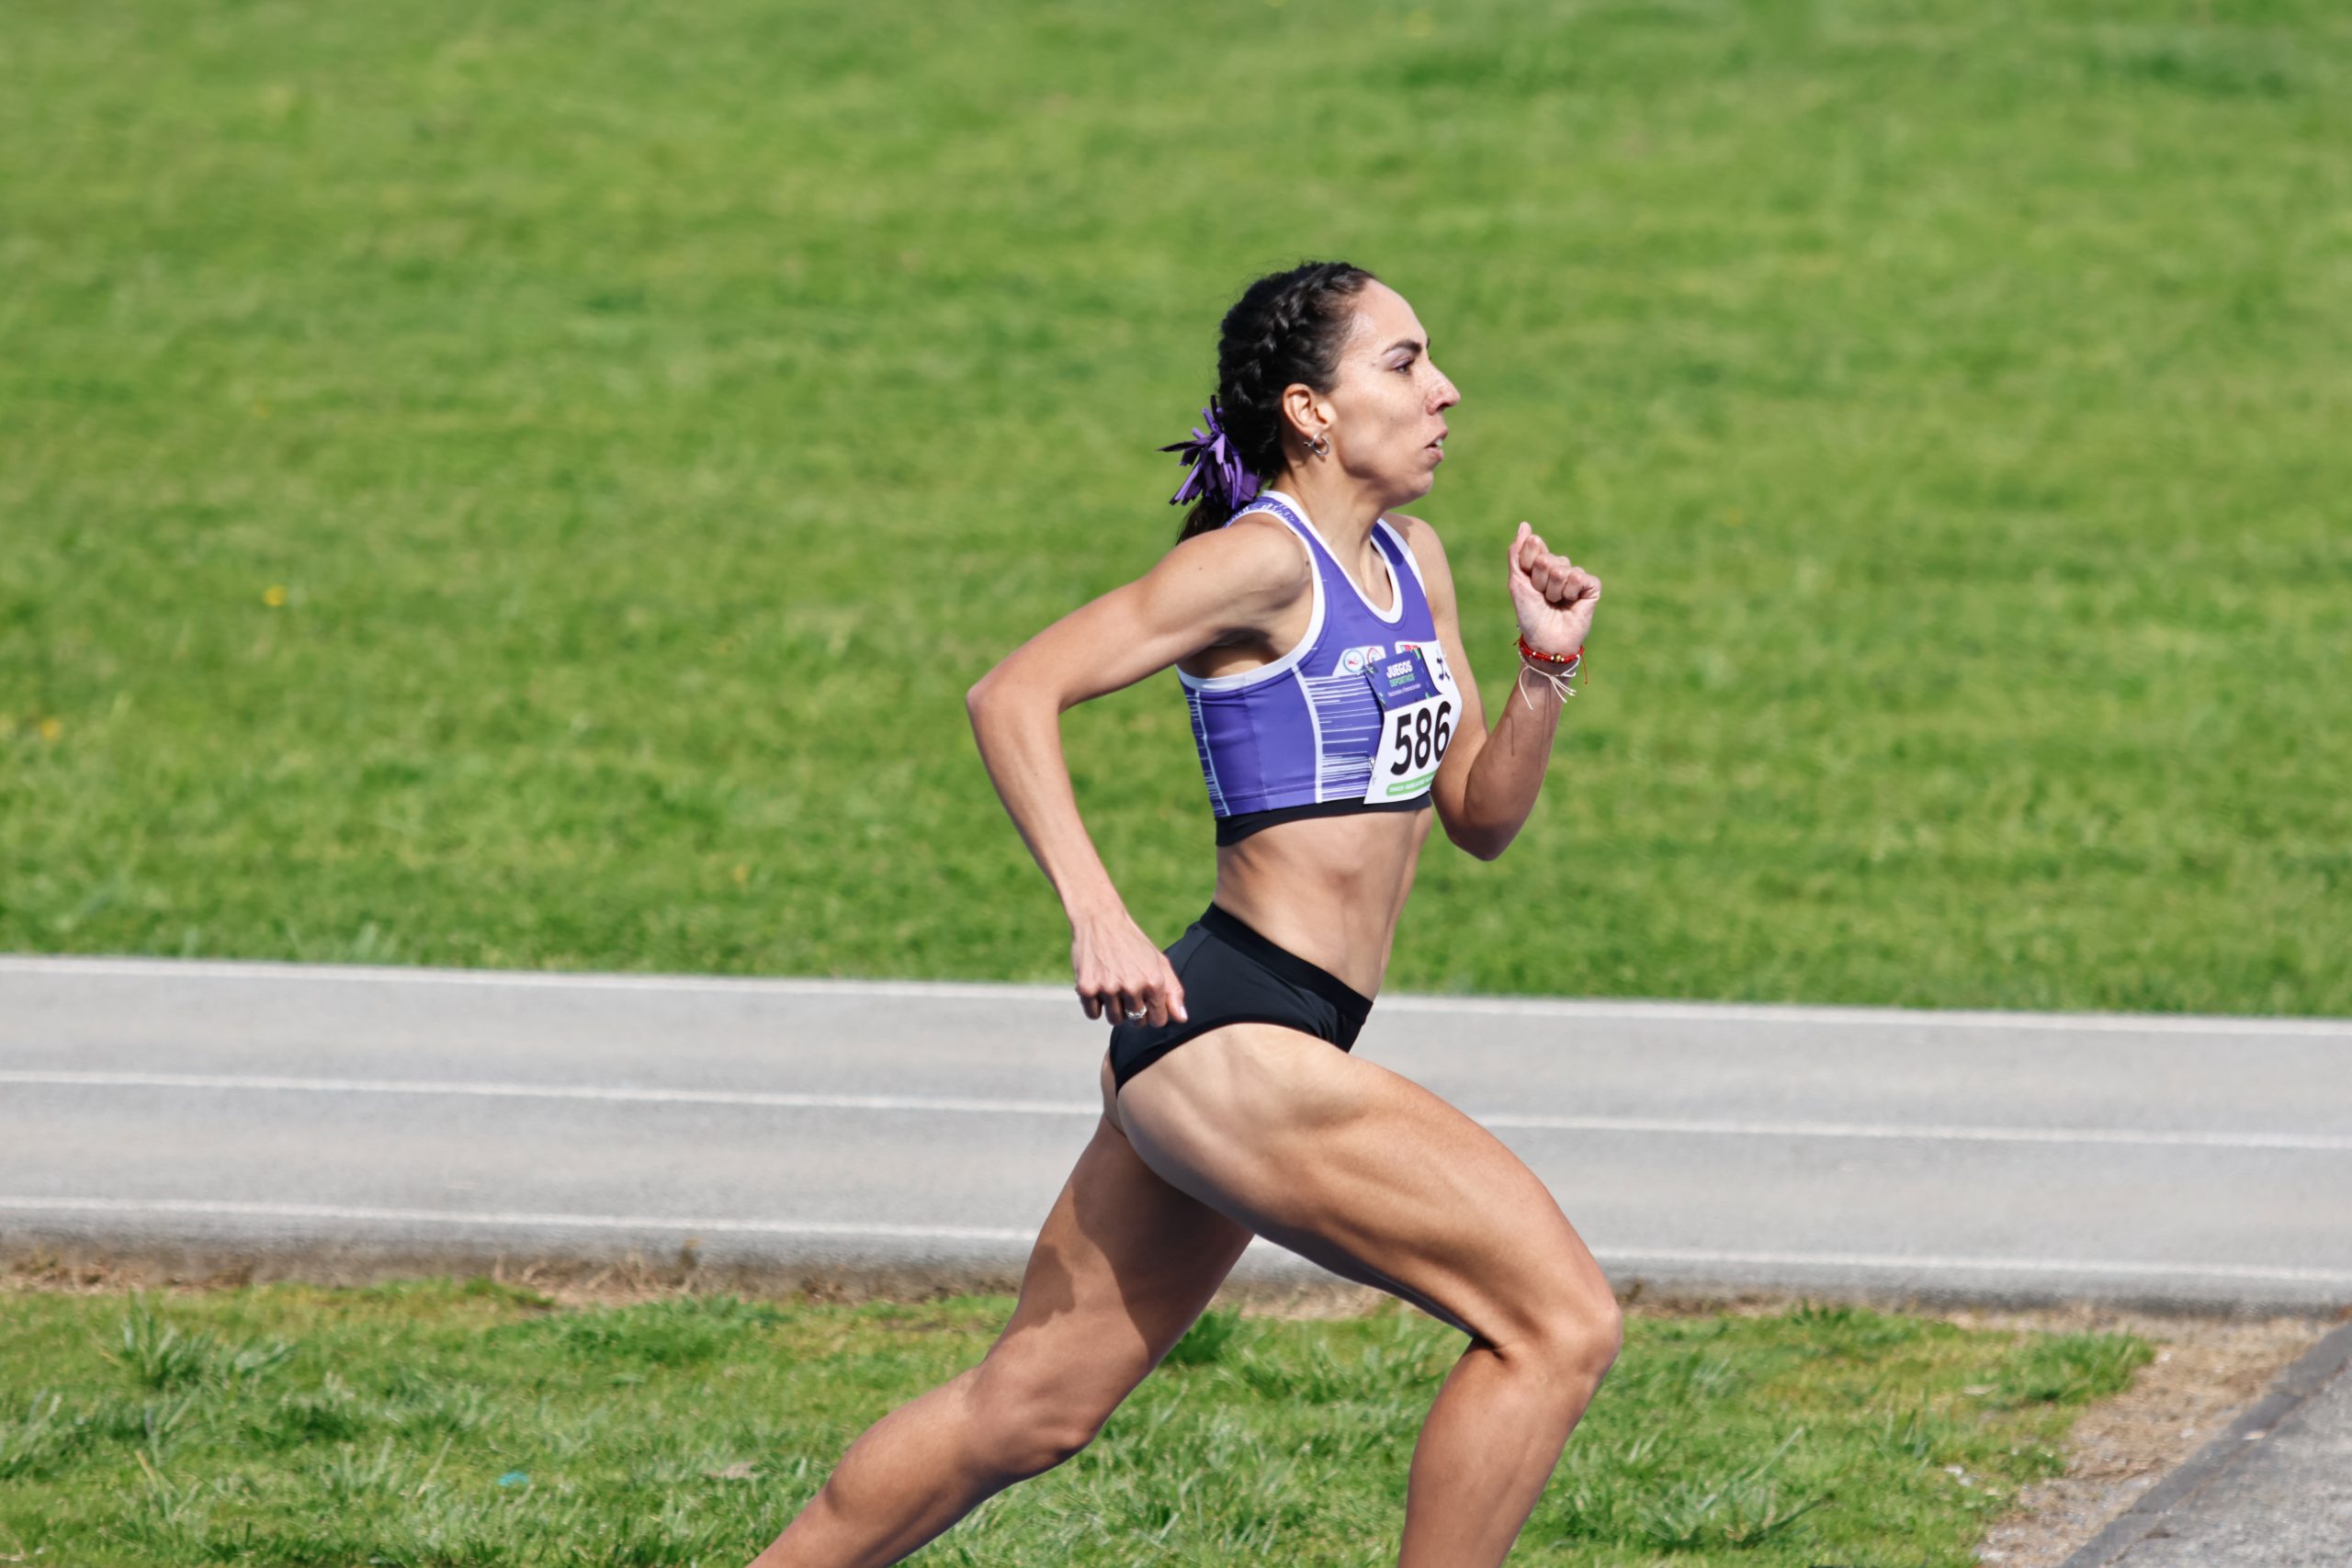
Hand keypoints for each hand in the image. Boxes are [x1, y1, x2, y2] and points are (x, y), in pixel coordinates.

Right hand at [1071, 908, 1187, 1027]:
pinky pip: (1093, 1014)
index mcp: (1153, 981)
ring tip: (1113, 986)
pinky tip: (1098, 985)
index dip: (1153, 1014)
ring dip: (1114, 1009)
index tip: (1146, 1002)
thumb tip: (1182, 1019)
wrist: (1100, 920)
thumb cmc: (1132, 943)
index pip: (1158, 1020)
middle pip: (1136, 1022)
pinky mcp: (1087, 988)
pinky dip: (1095, 1005)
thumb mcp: (1158, 961)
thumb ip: (1173, 991)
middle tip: (1127, 990)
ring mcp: (1108, 988)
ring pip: (1115, 1019)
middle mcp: (1132, 987)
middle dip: (1134, 1012)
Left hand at [1507, 522, 1601, 654]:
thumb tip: (1524, 524)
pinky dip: (1571, 593)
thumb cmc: (1530, 614)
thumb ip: (1517, 553)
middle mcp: (1559, 566)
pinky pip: (1580, 578)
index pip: (1534, 545)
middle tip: (1542, 597)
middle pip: (1546, 559)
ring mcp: (1576, 576)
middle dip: (1540, 581)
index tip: (1528, 582)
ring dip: (1554, 591)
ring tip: (1555, 603)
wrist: (1545, 640)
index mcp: (1540, 563)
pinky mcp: (1591, 586)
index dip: (1528, 564)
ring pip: (1562, 570)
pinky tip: (1571, 603)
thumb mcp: (1517, 582)